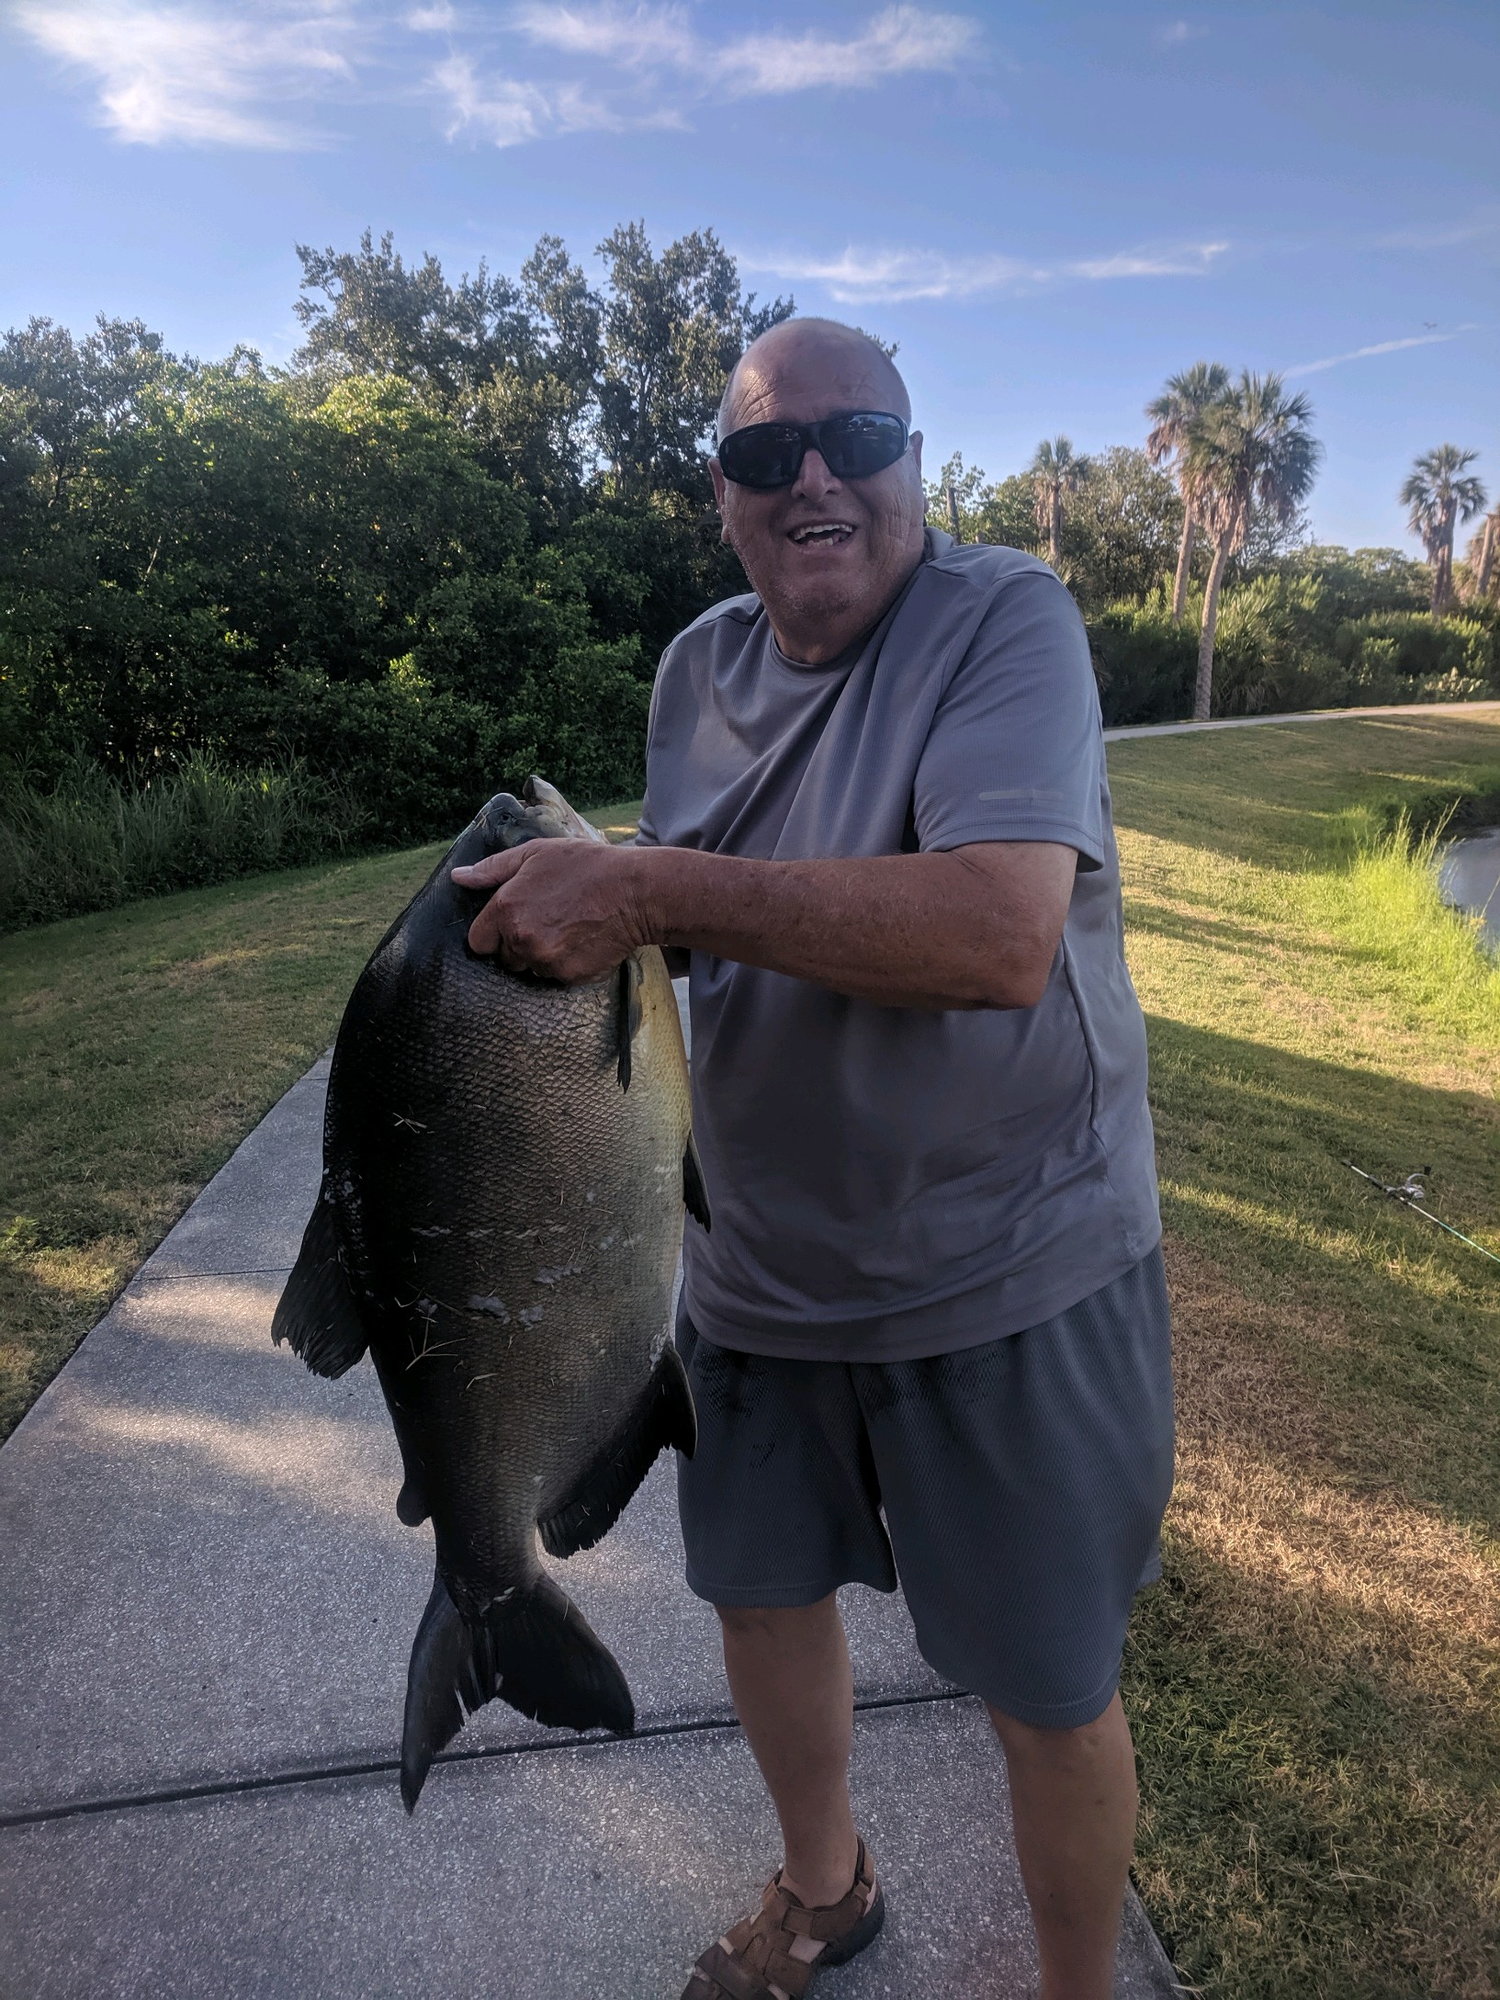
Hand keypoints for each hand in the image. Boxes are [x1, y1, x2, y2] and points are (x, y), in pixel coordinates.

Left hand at [451, 840, 656, 981]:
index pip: (478, 941)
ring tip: (567, 929)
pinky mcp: (570, 976)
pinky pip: (556, 977)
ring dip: (541, 956)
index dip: (493, 932)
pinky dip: (565, 963)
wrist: (635, 892)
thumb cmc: (586, 866)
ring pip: (531, 969)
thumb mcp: (536, 854)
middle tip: (547, 920)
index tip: (511, 922)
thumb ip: (493, 869)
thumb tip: (458, 877)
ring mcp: (545, 962)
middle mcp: (521, 940)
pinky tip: (581, 941)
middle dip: (518, 944)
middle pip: (505, 958)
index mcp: (506, 909)